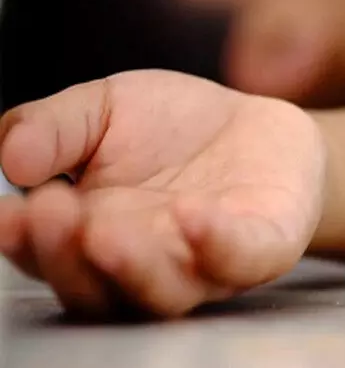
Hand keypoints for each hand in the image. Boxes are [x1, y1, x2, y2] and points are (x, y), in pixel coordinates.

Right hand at [0, 70, 325, 316]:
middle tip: (49, 213)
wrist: (257, 125)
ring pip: (165, 291)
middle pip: (101, 288)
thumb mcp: (105, 109)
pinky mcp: (262, 248)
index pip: (54, 256)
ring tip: (107, 231)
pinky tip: (190, 214)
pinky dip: (216, 244)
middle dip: (69, 257)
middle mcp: (149, 262)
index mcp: (99, 234)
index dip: (26, 243)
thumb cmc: (176, 126)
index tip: (8, 215)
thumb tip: (10, 157)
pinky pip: (240, 259)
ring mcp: (207, 263)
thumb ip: (55, 127)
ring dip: (134, 267)